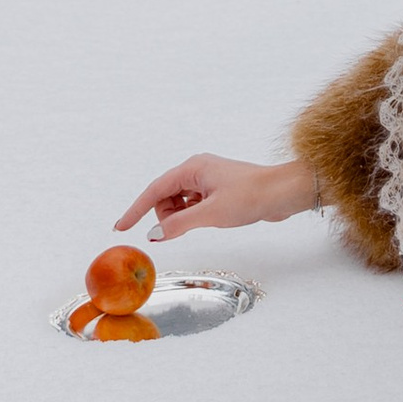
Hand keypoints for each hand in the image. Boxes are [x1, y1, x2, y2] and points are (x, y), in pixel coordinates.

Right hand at [115, 152, 319, 239]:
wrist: (282, 193)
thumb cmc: (251, 197)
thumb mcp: (211, 214)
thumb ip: (179, 224)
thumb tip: (154, 233)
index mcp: (193, 168)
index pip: (155, 190)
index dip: (136, 209)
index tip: (120, 226)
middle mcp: (198, 170)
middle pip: (165, 196)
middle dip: (165, 216)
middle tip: (179, 230)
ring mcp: (208, 180)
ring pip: (179, 202)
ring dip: (180, 217)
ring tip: (199, 225)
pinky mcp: (217, 190)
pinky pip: (193, 205)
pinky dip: (191, 216)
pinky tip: (205, 222)